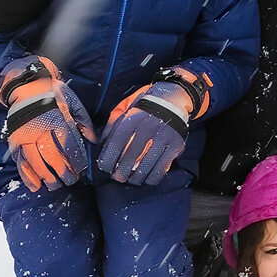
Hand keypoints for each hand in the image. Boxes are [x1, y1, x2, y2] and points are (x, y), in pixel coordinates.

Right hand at [0, 56, 94, 191]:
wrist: (28, 87)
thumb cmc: (54, 96)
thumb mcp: (72, 103)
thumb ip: (83, 122)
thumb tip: (93, 140)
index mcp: (57, 120)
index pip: (68, 145)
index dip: (75, 160)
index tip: (81, 169)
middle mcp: (40, 130)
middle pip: (53, 156)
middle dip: (63, 172)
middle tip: (71, 181)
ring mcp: (26, 136)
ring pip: (37, 161)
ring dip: (46, 177)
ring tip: (55, 186)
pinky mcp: (16, 140)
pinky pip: (21, 161)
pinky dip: (27, 175)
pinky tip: (35, 186)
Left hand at [97, 67, 211, 185]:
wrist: (175, 97)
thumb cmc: (146, 104)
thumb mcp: (126, 106)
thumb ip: (112, 123)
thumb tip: (100, 142)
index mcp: (134, 117)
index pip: (116, 143)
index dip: (108, 159)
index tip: (105, 167)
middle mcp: (149, 127)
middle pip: (130, 157)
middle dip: (120, 172)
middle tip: (118, 177)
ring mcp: (164, 137)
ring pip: (146, 166)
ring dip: (136, 178)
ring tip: (131, 179)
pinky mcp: (176, 145)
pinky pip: (162, 168)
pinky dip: (153, 177)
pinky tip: (147, 178)